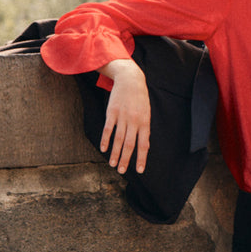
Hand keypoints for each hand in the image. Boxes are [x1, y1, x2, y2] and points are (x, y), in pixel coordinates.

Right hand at [99, 59, 150, 173]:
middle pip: (129, 144)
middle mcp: (134, 121)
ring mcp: (123, 117)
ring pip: (118, 139)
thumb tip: (143, 146)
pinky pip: (108, 129)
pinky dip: (105, 140)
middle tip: (121, 171)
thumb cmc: (140, 98)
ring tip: (112, 164)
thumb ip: (144, 129)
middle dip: (125, 160)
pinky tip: (103, 149)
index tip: (139, 170)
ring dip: (115, 153)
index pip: (144, 145)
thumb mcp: (147, 113)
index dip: (141, 158)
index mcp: (145, 123)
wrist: (131, 79)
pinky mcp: (112, 112)